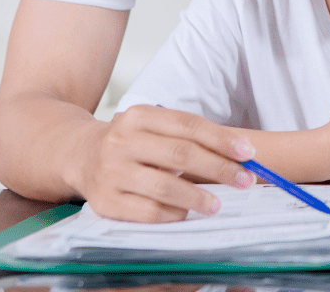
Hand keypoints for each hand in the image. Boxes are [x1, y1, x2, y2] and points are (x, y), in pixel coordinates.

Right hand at [76, 105, 257, 221]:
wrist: (81, 155)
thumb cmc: (132, 142)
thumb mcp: (154, 127)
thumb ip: (188, 137)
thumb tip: (239, 154)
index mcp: (139, 116)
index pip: (188, 125)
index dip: (221, 139)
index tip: (248, 152)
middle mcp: (122, 141)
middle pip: (180, 154)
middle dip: (218, 168)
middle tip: (245, 180)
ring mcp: (111, 171)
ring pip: (164, 186)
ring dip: (198, 197)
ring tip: (218, 204)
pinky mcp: (105, 201)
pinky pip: (147, 211)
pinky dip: (172, 213)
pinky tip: (186, 213)